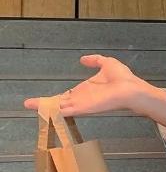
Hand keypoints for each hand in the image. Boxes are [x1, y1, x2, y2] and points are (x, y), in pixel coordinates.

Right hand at [23, 54, 151, 116]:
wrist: (131, 89)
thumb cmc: (123, 78)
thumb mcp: (106, 63)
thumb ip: (94, 61)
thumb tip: (83, 59)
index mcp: (86, 90)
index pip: (67, 95)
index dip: (55, 97)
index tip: (43, 99)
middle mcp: (82, 99)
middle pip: (59, 102)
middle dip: (44, 104)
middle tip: (28, 105)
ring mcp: (82, 104)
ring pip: (60, 107)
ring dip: (45, 107)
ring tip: (30, 107)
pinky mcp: (84, 108)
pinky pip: (66, 110)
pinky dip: (55, 111)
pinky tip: (44, 112)